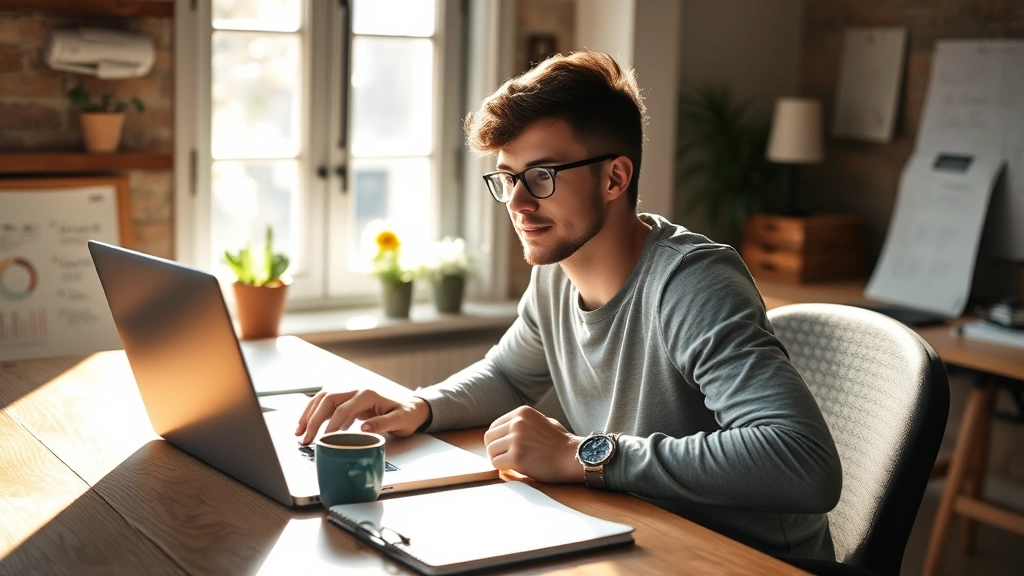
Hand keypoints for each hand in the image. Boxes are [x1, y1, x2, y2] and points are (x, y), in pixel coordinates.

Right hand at [295, 389, 431, 444]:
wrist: (410, 408)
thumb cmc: (405, 416)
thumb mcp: (399, 421)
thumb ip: (382, 424)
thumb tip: (363, 429)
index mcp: (368, 395)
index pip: (343, 409)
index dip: (331, 425)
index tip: (323, 440)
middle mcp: (356, 389)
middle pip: (328, 400)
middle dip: (314, 419)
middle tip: (306, 439)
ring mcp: (349, 392)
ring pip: (322, 398)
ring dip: (309, 413)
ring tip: (299, 432)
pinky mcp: (346, 398)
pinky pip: (325, 402)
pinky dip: (313, 412)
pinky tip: (306, 425)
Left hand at [483, 406, 583, 483]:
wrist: (575, 457)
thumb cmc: (562, 443)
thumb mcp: (544, 421)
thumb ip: (525, 423)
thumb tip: (506, 430)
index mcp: (522, 412)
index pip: (495, 426)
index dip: (498, 440)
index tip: (505, 448)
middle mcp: (517, 423)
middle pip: (489, 438)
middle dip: (495, 449)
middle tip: (505, 458)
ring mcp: (516, 440)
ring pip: (491, 451)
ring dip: (499, 459)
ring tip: (512, 464)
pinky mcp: (517, 457)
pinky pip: (496, 463)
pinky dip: (503, 468)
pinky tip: (516, 469)